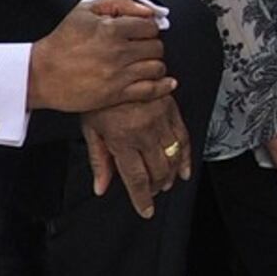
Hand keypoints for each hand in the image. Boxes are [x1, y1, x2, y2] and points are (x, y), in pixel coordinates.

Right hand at [29, 0, 171, 115]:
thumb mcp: (85, 11)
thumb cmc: (61, 41)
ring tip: (146, 63)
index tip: (143, 32)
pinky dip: (162, 86)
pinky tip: (167, 83)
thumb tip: (147, 9)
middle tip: (143, 47)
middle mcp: (119, 52)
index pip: (150, 26)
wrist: (40, 74)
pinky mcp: (115, 94)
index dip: (148, 28)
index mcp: (112, 29)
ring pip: (156, 67)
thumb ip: (119, 3)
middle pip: (156, 47)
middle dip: (152, 45)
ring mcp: (119, 75)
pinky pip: (150, 90)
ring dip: (155, 64)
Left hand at [83, 92, 191, 218]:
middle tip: (152, 193)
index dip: (142, 199)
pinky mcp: (171, 109)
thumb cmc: (97, 98)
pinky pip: (184, 136)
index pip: (136, 179)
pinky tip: (185, 168)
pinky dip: (186, 155)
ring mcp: (161, 120)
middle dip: (156, 187)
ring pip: (173, 156)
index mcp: (122, 139)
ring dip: (171, 174)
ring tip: (166, 182)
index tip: (146, 211)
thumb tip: (101, 188)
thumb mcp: (90, 129)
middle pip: (158, 170)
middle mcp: (144, 132)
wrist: (112, 64)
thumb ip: (99, 160)